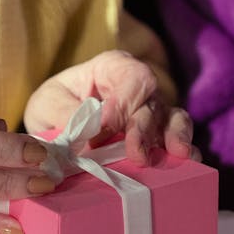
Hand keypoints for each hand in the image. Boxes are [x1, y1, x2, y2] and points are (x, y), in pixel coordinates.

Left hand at [23, 49, 193, 163]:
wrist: (55, 128)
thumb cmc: (55, 106)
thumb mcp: (47, 103)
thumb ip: (65, 113)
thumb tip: (85, 133)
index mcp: (113, 67)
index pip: (131, 77)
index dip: (123, 103)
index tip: (103, 129)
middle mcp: (138, 87)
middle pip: (152, 101)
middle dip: (144, 128)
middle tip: (137, 155)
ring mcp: (153, 112)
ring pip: (173, 118)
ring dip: (175, 137)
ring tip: (178, 154)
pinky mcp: (159, 138)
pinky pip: (178, 141)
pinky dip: (183, 153)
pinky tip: (186, 166)